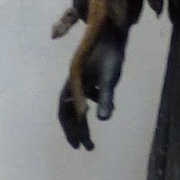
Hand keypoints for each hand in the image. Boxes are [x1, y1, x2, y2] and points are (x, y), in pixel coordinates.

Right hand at [57, 26, 128, 150]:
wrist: (112, 32)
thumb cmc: (110, 54)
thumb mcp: (109, 77)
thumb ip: (106, 98)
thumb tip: (104, 119)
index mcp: (74, 84)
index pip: (68, 112)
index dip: (72, 130)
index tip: (80, 146)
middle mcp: (74, 82)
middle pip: (69, 111)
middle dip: (75, 130)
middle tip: (86, 147)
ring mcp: (82, 78)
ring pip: (78, 103)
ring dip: (83, 120)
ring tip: (92, 136)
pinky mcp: (91, 74)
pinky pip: (87, 94)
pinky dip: (92, 105)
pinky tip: (107, 108)